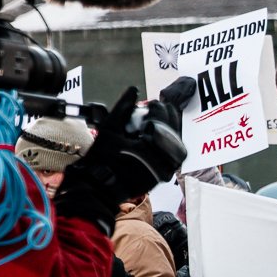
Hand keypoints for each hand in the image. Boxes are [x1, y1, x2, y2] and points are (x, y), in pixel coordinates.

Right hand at [58, 87, 186, 232]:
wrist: (99, 186)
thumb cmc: (101, 159)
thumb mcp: (109, 129)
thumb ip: (123, 108)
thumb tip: (133, 90)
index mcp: (150, 146)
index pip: (161, 121)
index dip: (158, 108)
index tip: (152, 103)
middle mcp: (162, 159)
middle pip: (173, 131)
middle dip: (168, 117)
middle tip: (160, 109)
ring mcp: (166, 169)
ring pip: (177, 144)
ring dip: (171, 131)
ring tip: (161, 123)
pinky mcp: (164, 176)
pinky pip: (174, 157)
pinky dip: (170, 145)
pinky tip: (162, 138)